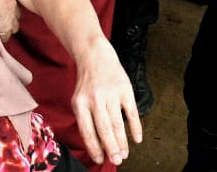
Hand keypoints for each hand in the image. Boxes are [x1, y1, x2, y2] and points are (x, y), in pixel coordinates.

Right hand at [0, 0, 19, 39]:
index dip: (7, 0)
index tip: (2, 1)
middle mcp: (13, 5)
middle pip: (18, 12)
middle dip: (12, 14)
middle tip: (2, 15)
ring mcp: (11, 19)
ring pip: (15, 26)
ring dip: (9, 26)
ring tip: (0, 26)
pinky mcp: (5, 30)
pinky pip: (6, 36)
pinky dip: (1, 36)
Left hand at [70, 36, 142, 165]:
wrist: (95, 56)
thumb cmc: (87, 83)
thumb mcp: (79, 100)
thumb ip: (85, 120)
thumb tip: (97, 147)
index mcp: (80, 103)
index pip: (87, 131)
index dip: (94, 148)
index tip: (100, 159)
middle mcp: (95, 99)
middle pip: (104, 130)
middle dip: (111, 149)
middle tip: (117, 160)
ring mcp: (110, 93)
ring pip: (118, 124)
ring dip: (122, 142)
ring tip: (124, 153)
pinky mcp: (124, 89)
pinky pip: (131, 112)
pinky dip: (135, 127)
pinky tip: (137, 138)